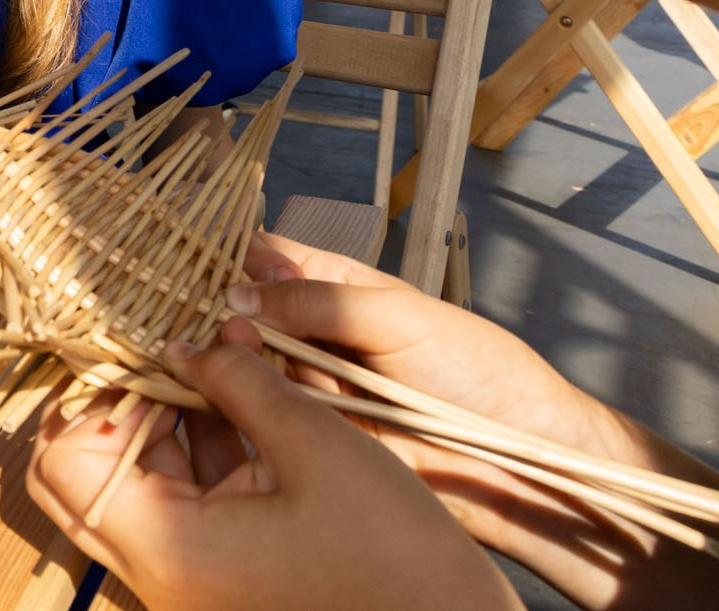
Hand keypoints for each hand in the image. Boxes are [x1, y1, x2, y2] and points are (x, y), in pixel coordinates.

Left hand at [26, 341, 518, 610]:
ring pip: (136, 482)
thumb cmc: (398, 556)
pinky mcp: (223, 573)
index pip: (64, 458)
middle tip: (162, 343)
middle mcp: (160, 571)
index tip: (137, 339)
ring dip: (164, 417)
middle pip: (87, 473)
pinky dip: (200, 448)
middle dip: (118, 400)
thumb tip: (193, 338)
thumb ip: (242, 381)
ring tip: (207, 355)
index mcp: (166, 548)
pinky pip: (184, 501)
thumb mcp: (317, 445)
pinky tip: (235, 395)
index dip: (91, 391)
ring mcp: (190, 576)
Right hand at [229, 234, 649, 540]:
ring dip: (230, 357)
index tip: (198, 264)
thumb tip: (237, 291)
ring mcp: (312, 385)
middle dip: (222, 311)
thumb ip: (321, 301)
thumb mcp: (399, 316)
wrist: (519, 461)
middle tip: (211, 320)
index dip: (232, 257)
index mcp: (337, 286)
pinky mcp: (312, 436)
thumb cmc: (476, 369)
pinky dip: (242, 404)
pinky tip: (222, 394)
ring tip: (219, 355)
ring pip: (247, 361)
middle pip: (245, 310)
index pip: (269, 257)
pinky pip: (265, 413)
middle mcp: (314, 332)